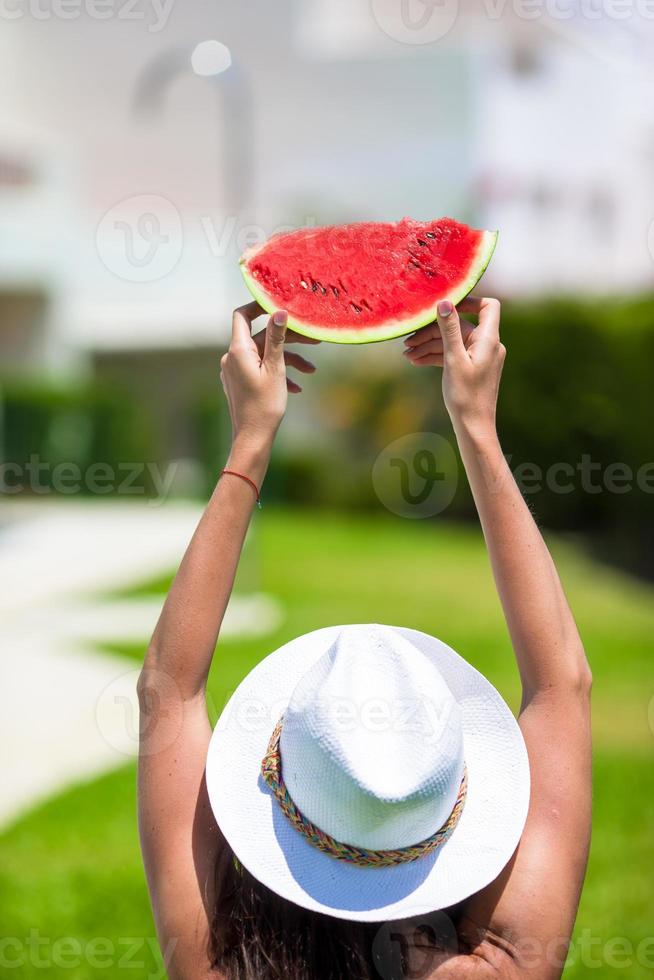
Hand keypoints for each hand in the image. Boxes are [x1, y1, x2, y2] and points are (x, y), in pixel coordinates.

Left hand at [220, 302, 318, 447]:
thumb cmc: (264, 406)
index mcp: (238, 351)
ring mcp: (235, 371)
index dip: (259, 306)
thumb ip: (276, 339)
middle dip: (287, 338)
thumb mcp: (276, 369)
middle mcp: (232, 358)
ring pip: (264, 355)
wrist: (253, 439)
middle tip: (313, 340)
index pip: (242, 316)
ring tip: (311, 369)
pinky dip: (278, 373)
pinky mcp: (240, 383)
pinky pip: (260, 369)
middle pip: (261, 337)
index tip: (280, 304)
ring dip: (288, 359)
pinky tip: (296, 387)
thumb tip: (279, 312)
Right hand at [403, 297, 504, 433]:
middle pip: (460, 326)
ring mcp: (479, 357)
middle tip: (409, 340)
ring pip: (453, 342)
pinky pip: (453, 355)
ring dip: (430, 345)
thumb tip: (445, 302)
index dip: (467, 301)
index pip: (487, 306)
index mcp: (488, 339)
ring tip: (407, 354)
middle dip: (433, 331)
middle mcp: (487, 345)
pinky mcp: (471, 368)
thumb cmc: (466, 395)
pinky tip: (415, 361)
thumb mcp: (453, 359)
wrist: (474, 427)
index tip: (443, 305)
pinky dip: (436, 356)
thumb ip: (450, 329)